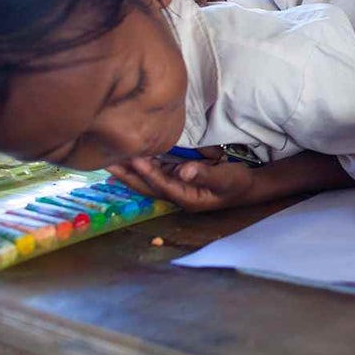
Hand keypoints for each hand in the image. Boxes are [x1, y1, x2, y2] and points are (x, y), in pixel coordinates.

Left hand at [107, 156, 258, 211]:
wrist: (247, 186)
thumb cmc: (237, 183)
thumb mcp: (225, 179)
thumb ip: (205, 175)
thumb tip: (185, 171)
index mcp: (187, 198)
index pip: (162, 185)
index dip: (148, 172)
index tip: (134, 158)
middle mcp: (177, 195)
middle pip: (147, 186)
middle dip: (127, 175)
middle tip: (107, 162)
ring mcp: (176, 186)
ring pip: (148, 179)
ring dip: (130, 170)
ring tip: (111, 158)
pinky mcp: (178, 177)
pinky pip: (155, 172)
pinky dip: (141, 165)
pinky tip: (130, 156)